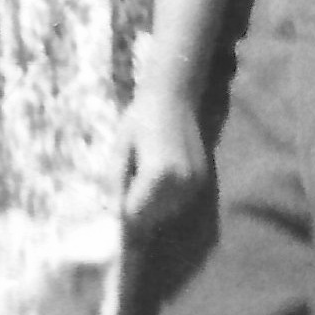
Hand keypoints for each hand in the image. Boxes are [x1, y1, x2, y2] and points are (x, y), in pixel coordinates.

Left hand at [120, 81, 207, 237]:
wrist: (175, 96)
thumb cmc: (141, 117)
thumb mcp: (121, 148)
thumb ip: (116, 182)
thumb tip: (113, 213)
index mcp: (157, 175)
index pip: (134, 213)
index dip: (120, 217)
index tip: (112, 217)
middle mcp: (180, 183)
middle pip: (152, 218)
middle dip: (135, 216)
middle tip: (124, 205)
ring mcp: (194, 183)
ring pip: (166, 214)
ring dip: (151, 211)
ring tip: (138, 193)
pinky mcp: (202, 180)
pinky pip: (179, 203)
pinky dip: (165, 203)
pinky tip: (155, 188)